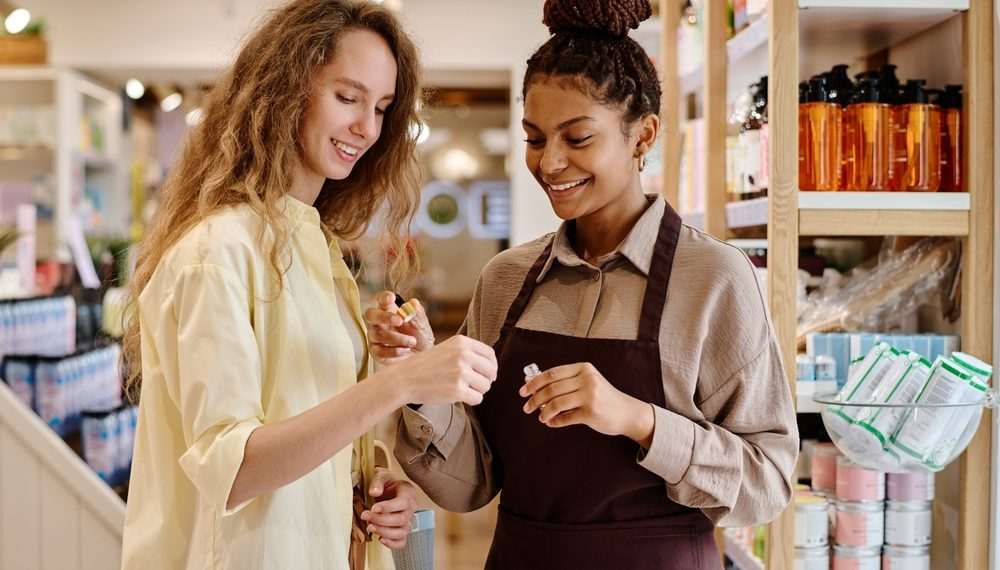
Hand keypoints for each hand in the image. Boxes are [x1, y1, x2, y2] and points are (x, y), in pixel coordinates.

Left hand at [361, 468, 418, 548]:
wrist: (389, 490)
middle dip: (381, 520)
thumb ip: (377, 482)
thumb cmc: (386, 483)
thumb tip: (374, 492)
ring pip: (402, 532)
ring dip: (384, 532)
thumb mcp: (381, 476)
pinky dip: (392, 544)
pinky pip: (401, 542)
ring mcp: (408, 521)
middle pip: (401, 520)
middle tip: (366, 516)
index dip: (388, 507)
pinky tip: (380, 538)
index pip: (402, 503)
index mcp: (408, 493)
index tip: (374, 508)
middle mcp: (411, 508)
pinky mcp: (402, 530)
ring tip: (370, 526)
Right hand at [365, 291, 434, 365]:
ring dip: (397, 338)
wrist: (423, 356)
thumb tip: (413, 303)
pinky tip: (405, 350)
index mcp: (389, 309)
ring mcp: (375, 337)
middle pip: (370, 314)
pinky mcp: (376, 352)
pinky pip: (379, 351)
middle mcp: (379, 322)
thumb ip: (417, 314)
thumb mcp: (422, 325)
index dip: (384, 297)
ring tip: (412, 341)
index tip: (391, 298)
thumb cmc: (420, 337)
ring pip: (377, 334)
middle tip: (400, 321)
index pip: (382, 299)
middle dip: (384, 317)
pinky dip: (394, 351)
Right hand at [390, 335, 496, 405]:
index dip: (490, 366)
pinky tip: (458, 396)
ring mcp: (461, 372)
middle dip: (485, 380)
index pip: (490, 354)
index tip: (485, 374)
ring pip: (486, 386)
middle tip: (473, 384)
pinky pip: (478, 398)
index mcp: (462, 342)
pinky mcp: (457, 390)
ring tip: (461, 389)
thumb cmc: (426, 366)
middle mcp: (464, 355)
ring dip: (477, 391)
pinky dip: (470, 400)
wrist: (404, 379)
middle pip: (491, 371)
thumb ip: (468, 353)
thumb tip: (492, 369)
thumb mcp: (448, 349)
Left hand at [520, 362, 654, 446]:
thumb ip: (564, 382)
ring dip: (543, 412)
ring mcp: (590, 396)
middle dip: (535, 399)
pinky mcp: (592, 412)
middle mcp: (587, 379)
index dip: (534, 382)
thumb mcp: (586, 382)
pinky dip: (555, 421)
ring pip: (556, 403)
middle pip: (551, 388)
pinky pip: (565, 418)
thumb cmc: (602, 397)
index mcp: (583, 368)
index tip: (523, 391)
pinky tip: (551, 422)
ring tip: (541, 417)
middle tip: (527, 407)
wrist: (626, 412)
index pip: (552, 373)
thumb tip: (533, 384)